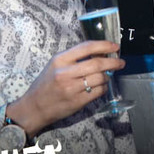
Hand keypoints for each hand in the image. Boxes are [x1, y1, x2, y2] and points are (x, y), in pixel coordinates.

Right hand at [6, 40, 123, 134]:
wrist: (33, 108)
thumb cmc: (46, 84)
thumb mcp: (55, 65)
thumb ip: (74, 57)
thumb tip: (100, 51)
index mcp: (59, 60)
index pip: (87, 47)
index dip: (104, 45)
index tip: (115, 46)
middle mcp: (65, 73)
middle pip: (97, 63)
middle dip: (113, 62)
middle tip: (120, 62)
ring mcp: (71, 89)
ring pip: (100, 78)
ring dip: (108, 76)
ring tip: (107, 75)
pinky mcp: (77, 102)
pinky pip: (98, 92)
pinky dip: (104, 87)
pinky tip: (101, 86)